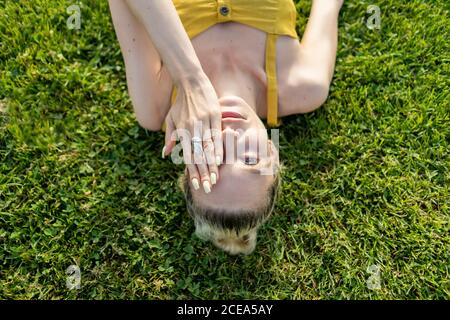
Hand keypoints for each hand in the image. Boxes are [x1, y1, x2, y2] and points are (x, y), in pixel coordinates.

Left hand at [163, 72, 222, 193]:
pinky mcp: (214, 115)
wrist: (190, 81)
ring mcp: (204, 122)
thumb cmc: (180, 103)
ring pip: (208, 148)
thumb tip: (165, 155)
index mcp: (182, 131)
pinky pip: (216, 135)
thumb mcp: (171, 119)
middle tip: (207, 188)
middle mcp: (192, 128)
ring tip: (215, 179)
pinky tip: (220, 160)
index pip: (187, 156)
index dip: (192, 171)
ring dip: (211, 165)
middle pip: (198, 156)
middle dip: (203, 173)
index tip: (196, 184)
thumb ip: (170, 137)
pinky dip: (218, 149)